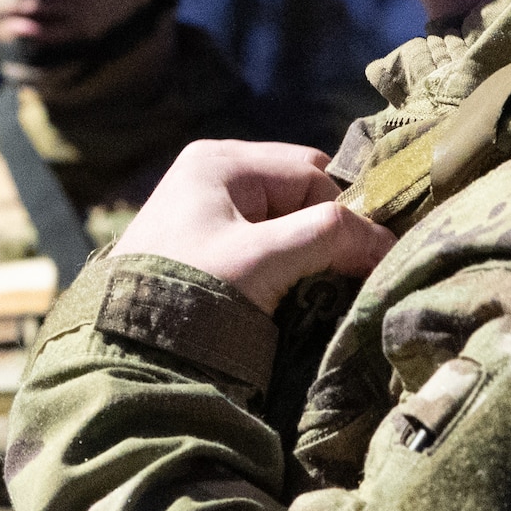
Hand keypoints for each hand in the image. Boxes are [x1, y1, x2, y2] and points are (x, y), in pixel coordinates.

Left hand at [112, 140, 394, 314]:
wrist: (122, 349)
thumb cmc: (189, 290)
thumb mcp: (264, 259)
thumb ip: (330, 237)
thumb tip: (388, 241)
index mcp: (221, 161)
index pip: (311, 173)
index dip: (344, 213)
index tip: (365, 258)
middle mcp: (213, 175)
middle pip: (300, 194)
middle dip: (326, 233)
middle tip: (343, 276)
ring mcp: (207, 212)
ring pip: (286, 223)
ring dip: (307, 255)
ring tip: (317, 290)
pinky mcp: (205, 249)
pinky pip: (264, 245)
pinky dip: (285, 268)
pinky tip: (291, 295)